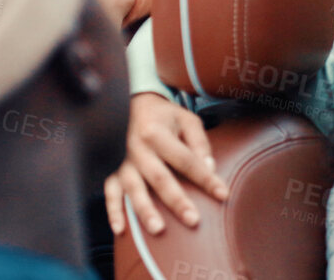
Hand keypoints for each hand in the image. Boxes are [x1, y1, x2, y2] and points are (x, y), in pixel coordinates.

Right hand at [102, 92, 227, 236]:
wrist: (132, 105)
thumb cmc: (164, 116)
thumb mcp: (186, 119)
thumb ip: (199, 143)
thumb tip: (209, 169)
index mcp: (157, 133)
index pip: (185, 160)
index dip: (205, 178)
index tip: (222, 194)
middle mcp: (138, 148)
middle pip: (160, 178)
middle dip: (176, 201)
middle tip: (193, 220)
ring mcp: (122, 161)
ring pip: (134, 189)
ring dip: (145, 210)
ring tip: (157, 229)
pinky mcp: (112, 170)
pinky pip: (110, 192)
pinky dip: (113, 211)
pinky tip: (120, 229)